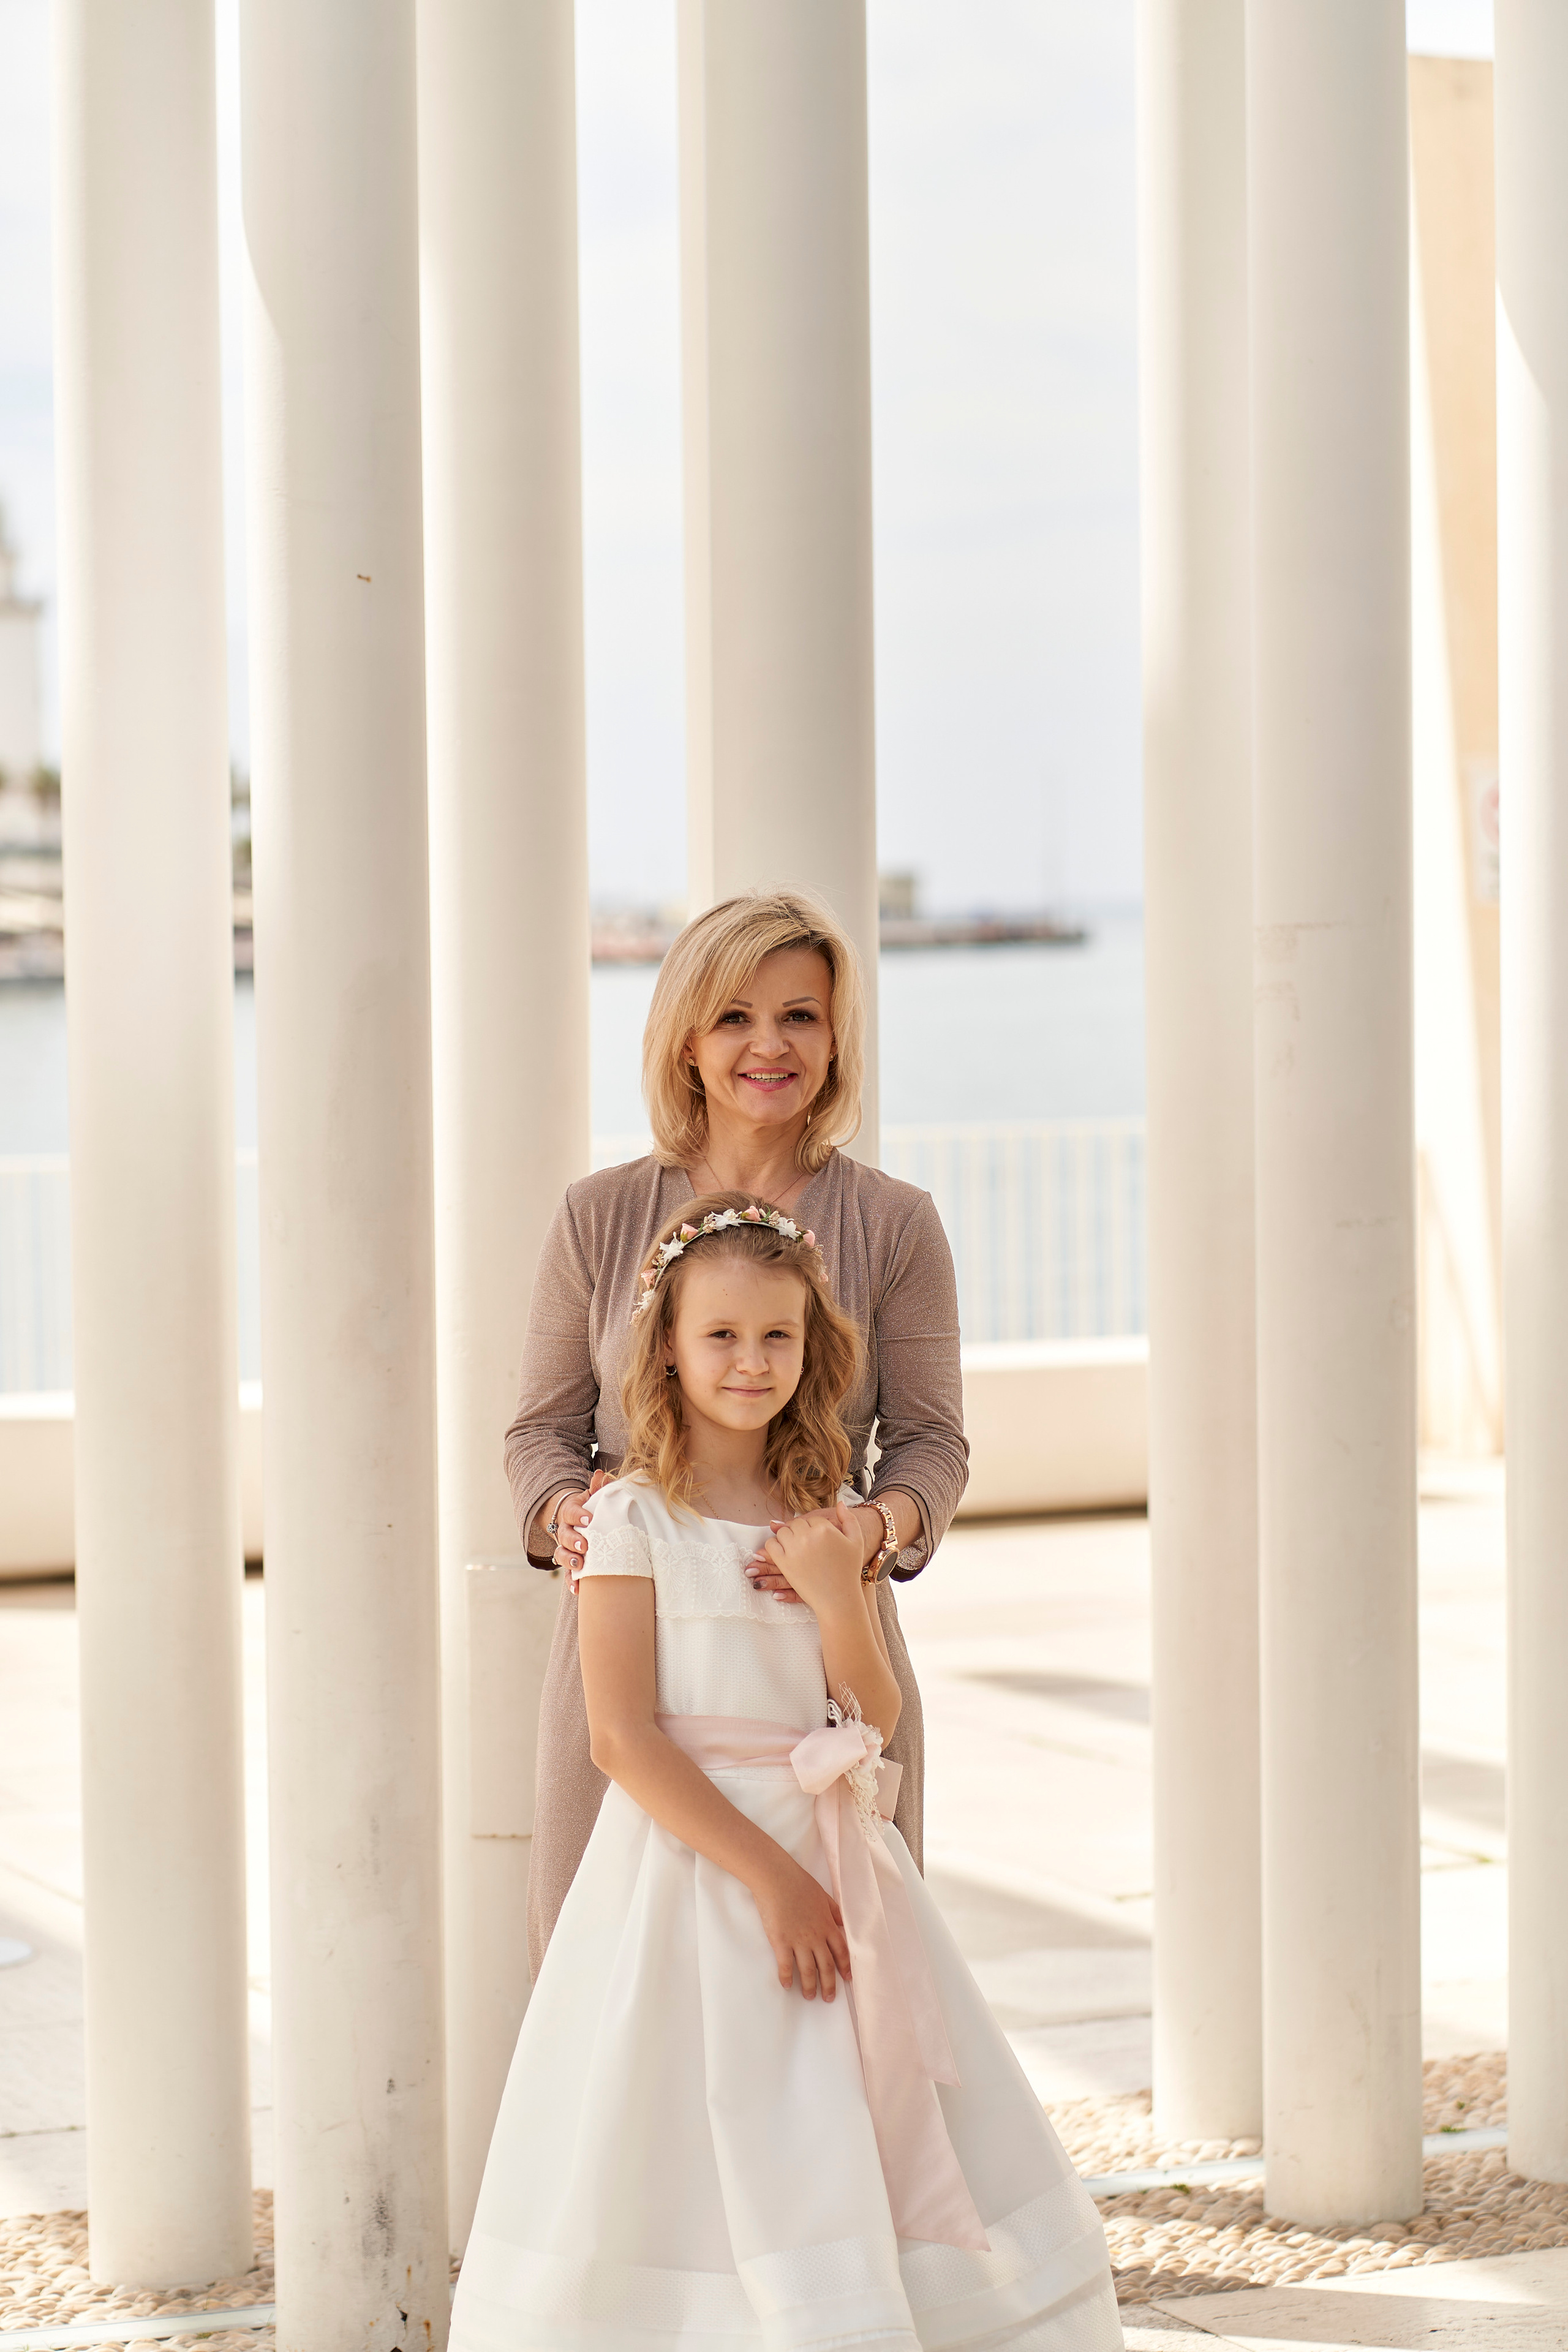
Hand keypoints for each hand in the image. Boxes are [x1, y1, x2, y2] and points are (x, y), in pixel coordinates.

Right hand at [550, 1469, 609, 1582]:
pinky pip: (566, 1574)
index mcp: (571, 1512)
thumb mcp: (593, 1497)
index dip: (579, 1516)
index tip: (589, 1519)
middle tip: (585, 1546)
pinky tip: (577, 1589)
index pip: (572, 1512)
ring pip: (561, 1554)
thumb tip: (601, 1475)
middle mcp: (565, 1530)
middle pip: (565, 1536)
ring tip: (580, 1566)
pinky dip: (571, 1582)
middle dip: (574, 1541)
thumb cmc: (590, 1509)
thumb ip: (598, 1488)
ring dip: (570, 1561)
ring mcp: (565, 1548)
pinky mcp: (569, 1564)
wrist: (577, 1522)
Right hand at [750, 1853, 851, 1999]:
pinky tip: (787, 1985)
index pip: (841, 1951)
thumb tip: (844, 1924)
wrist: (777, 1878)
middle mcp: (815, 1936)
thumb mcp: (823, 1896)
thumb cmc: (799, 1883)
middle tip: (829, 1998)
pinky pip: (785, 1965)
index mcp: (827, 1924)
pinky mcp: (781, 1941)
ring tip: (810, 1996)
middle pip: (826, 1965)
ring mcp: (798, 1940)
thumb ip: (835, 1912)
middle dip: (829, 1984)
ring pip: (808, 1969)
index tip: (848, 1979)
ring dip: (810, 1985)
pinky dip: (787, 1977)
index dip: (845, 1966)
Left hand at [760, 1503, 863, 1617]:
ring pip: (782, 1533)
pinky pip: (771, 1546)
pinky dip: (773, 1548)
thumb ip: (849, 1519)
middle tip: (803, 1544)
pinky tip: (781, 1553)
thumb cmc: (849, 1570)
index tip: (813, 1538)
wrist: (840, 1597)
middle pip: (795, 1524)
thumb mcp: (856, 1541)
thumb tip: (840, 1503)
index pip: (810, 1519)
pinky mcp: (785, 1563)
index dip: (811, 1528)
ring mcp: (795, 1549)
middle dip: (798, 1532)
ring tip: (793, 1549)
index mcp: (824, 1528)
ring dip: (785, 1539)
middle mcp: (808, 1536)